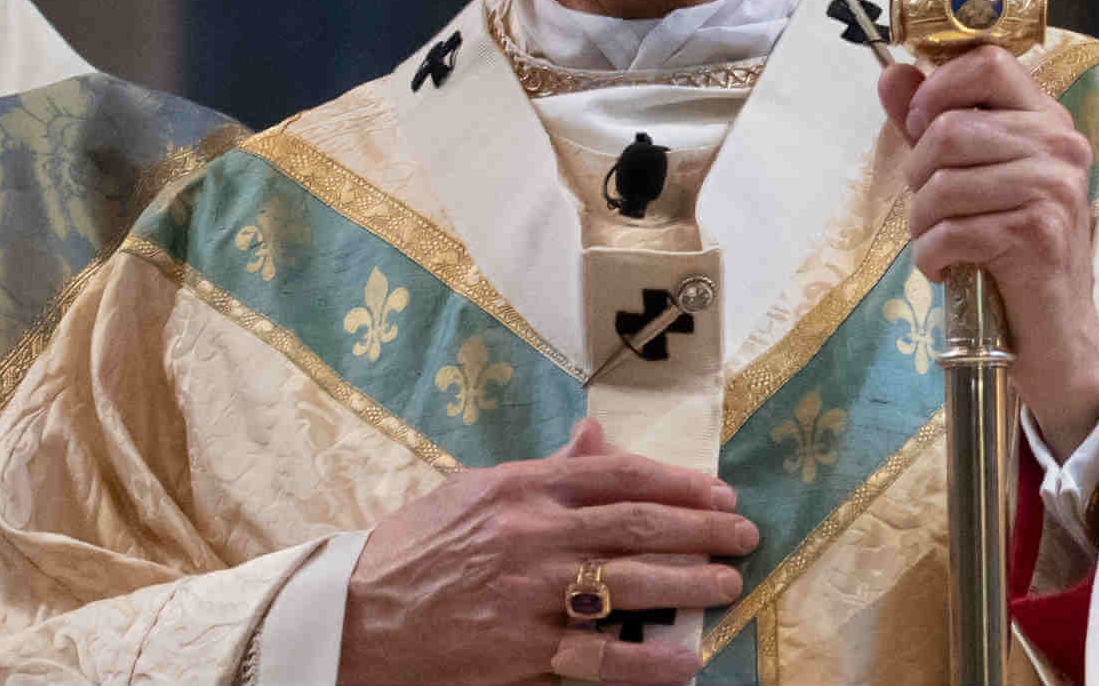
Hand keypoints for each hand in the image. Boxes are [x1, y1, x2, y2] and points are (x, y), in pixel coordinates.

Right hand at [338, 420, 760, 683]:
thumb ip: (543, 468)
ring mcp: (532, 597)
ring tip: (728, 584)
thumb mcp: (472, 491)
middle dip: (704, 531)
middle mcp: (534, 537)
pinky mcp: (525, 654)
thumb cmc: (413, 551)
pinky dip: (650, 662)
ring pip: (633, 585)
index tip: (719, 493)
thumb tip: (596, 435)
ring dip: (692, 585)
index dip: (679, 483)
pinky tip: (686, 660)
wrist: (354, 619)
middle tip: (744, 536)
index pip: (619, 476)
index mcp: (521, 489)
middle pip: (640, 527)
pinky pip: (603, 658)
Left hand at [878, 47, 1098, 453]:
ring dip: (922, 224)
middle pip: (949, 129)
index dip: (938, 87)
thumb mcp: (971, 177)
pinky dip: (932, 256)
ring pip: (943, 183)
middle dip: (918, 176)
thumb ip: (932, 122)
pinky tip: (946, 268)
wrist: (1053, 333)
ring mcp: (1054, 188)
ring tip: (937, 244)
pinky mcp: (1038, 233)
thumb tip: (890, 73)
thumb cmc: (1011, 251)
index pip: (988, 62)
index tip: (919, 124)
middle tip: (930, 210)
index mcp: (1047, 119)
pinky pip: (951, 230)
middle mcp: (1060, 145)